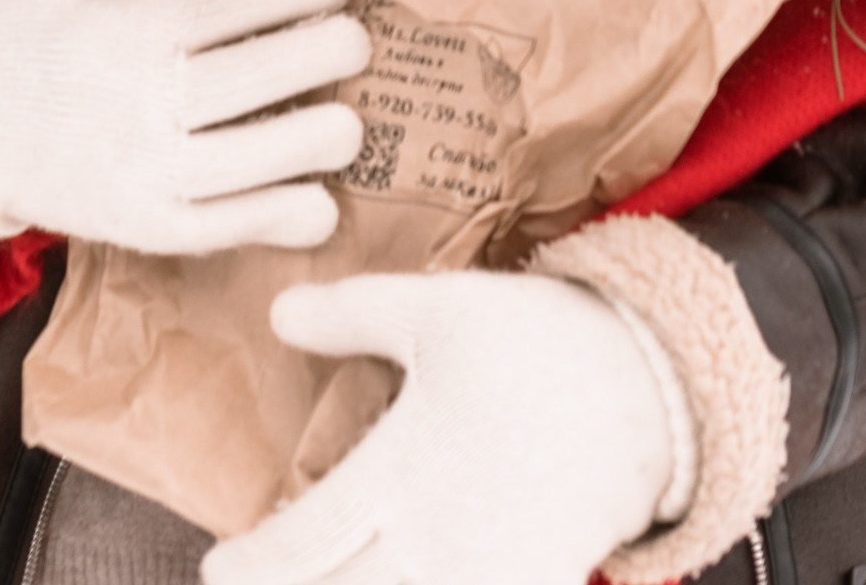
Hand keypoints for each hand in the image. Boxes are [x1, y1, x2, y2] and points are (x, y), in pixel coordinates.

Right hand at [0, 0, 369, 253]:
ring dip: (323, 137)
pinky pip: (228, 229)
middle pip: (269, 75)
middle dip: (330, 53)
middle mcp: (146, 102)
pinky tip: (317, 201)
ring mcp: (145, 173)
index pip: (247, 4)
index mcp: (134, 27)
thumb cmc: (26, 25)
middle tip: (352, 42)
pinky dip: (283, 217)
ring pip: (266, 158)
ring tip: (342, 120)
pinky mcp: (141, 227)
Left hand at [200, 271, 686, 584]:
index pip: (301, 547)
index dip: (251, 567)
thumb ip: (354, 315)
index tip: (218, 567)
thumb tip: (278, 315)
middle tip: (255, 584)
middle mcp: (435, 543)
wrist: (647, 387)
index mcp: (401, 472)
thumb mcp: (440, 308)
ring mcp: (485, 576)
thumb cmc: (536, 340)